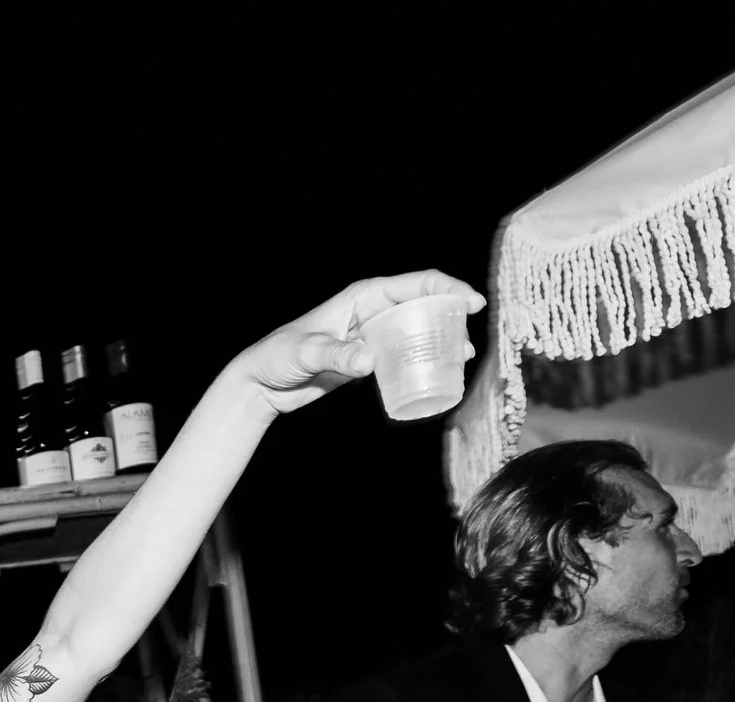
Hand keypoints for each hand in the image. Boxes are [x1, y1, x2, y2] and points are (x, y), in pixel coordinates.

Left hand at [235, 272, 485, 416]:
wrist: (262, 383)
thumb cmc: (279, 358)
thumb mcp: (308, 354)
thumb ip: (336, 356)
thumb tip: (369, 360)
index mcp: (362, 296)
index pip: (414, 284)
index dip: (448, 288)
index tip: (473, 304)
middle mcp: (370, 310)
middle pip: (422, 304)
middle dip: (452, 317)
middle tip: (470, 343)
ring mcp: (371, 334)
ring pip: (417, 330)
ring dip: (442, 340)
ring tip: (462, 358)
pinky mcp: (367, 358)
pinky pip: (403, 353)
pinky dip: (423, 360)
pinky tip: (438, 373)